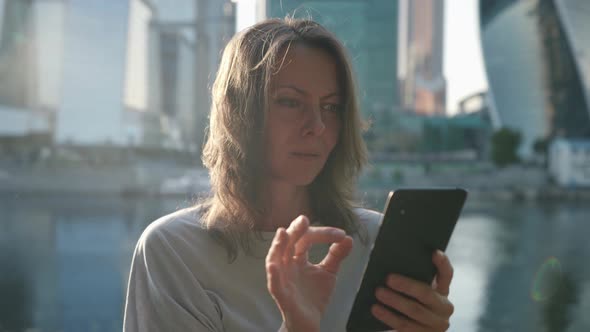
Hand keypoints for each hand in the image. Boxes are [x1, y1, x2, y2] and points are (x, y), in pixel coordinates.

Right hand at [265, 215, 352, 331]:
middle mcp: (287, 264)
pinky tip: (275, 265)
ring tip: (283, 233)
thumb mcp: (329, 272)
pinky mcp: (281, 295)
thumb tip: (348, 238)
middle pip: (288, 242)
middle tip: (304, 220)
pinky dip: (273, 274)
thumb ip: (337, 255)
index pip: (306, 238)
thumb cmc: (314, 296)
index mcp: (297, 257)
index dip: (322, 233)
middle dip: (295, 230)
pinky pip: (274, 284)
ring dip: (278, 246)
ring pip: (275, 258)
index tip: (341, 235)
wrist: (309, 323)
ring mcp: (282, 278)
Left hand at [371, 250, 454, 331]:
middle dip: (407, 285)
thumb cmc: (413, 304)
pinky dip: (389, 317)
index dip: (442, 263)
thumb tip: (392, 262)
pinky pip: (405, 326)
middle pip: (426, 294)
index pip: (447, 274)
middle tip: (388, 279)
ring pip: (414, 311)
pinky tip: (376, 309)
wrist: (416, 328)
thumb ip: (412, 278)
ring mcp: (436, 325)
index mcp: (443, 291)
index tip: (434, 252)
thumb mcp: (417, 291)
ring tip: (378, 293)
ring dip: (395, 301)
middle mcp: (444, 308)